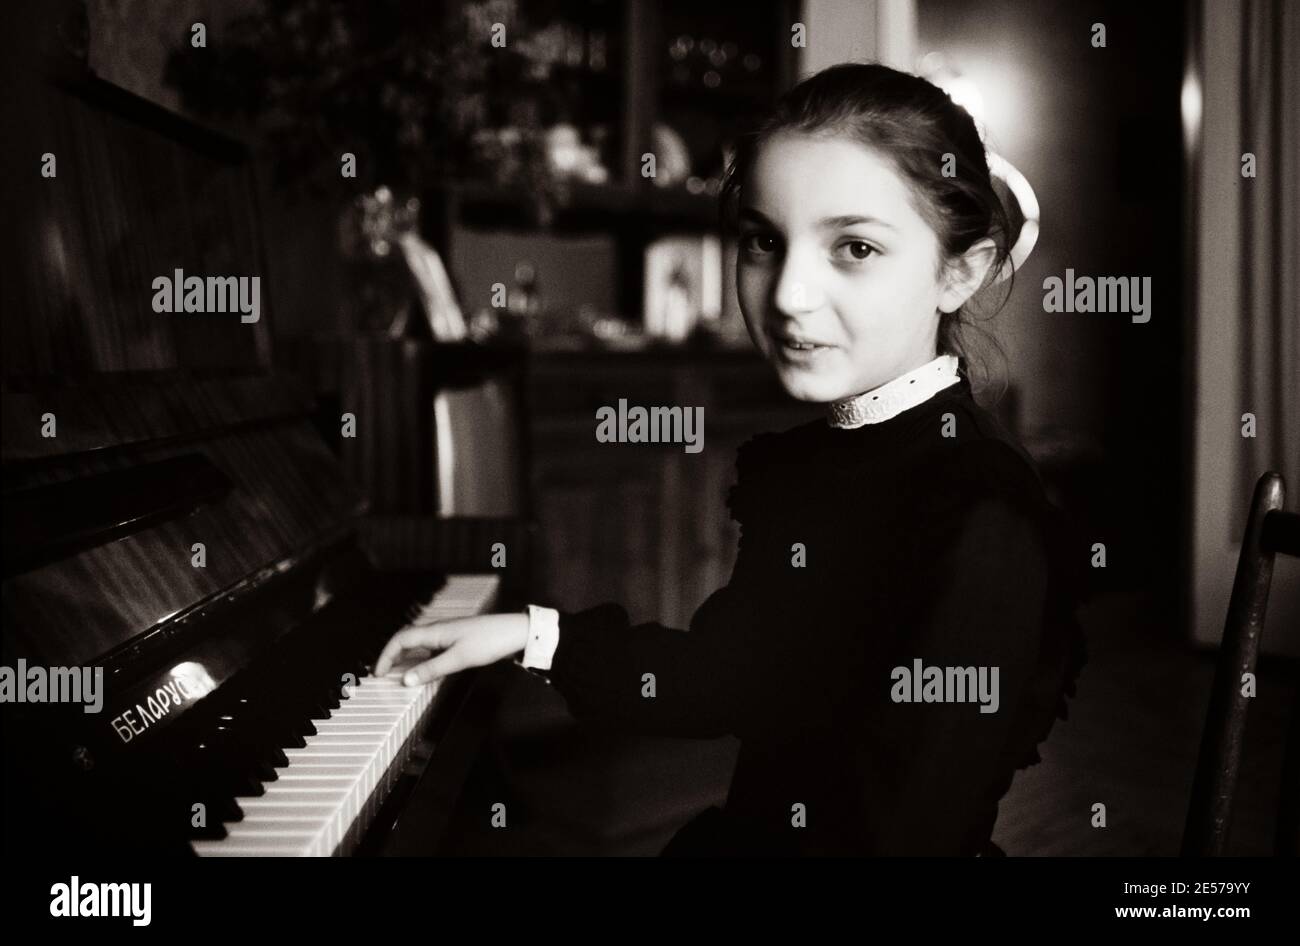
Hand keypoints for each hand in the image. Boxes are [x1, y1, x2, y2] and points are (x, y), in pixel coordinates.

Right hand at [373, 612, 529, 685]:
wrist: (516, 632)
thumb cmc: (490, 641)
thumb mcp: (459, 659)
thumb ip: (431, 670)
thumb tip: (406, 680)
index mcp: (434, 631)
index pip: (400, 640)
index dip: (385, 656)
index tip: (378, 673)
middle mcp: (438, 630)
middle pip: (406, 640)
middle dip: (392, 655)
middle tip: (383, 673)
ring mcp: (448, 634)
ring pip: (419, 644)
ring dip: (407, 657)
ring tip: (400, 673)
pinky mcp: (458, 639)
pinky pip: (432, 648)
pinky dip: (422, 658)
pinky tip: (426, 669)